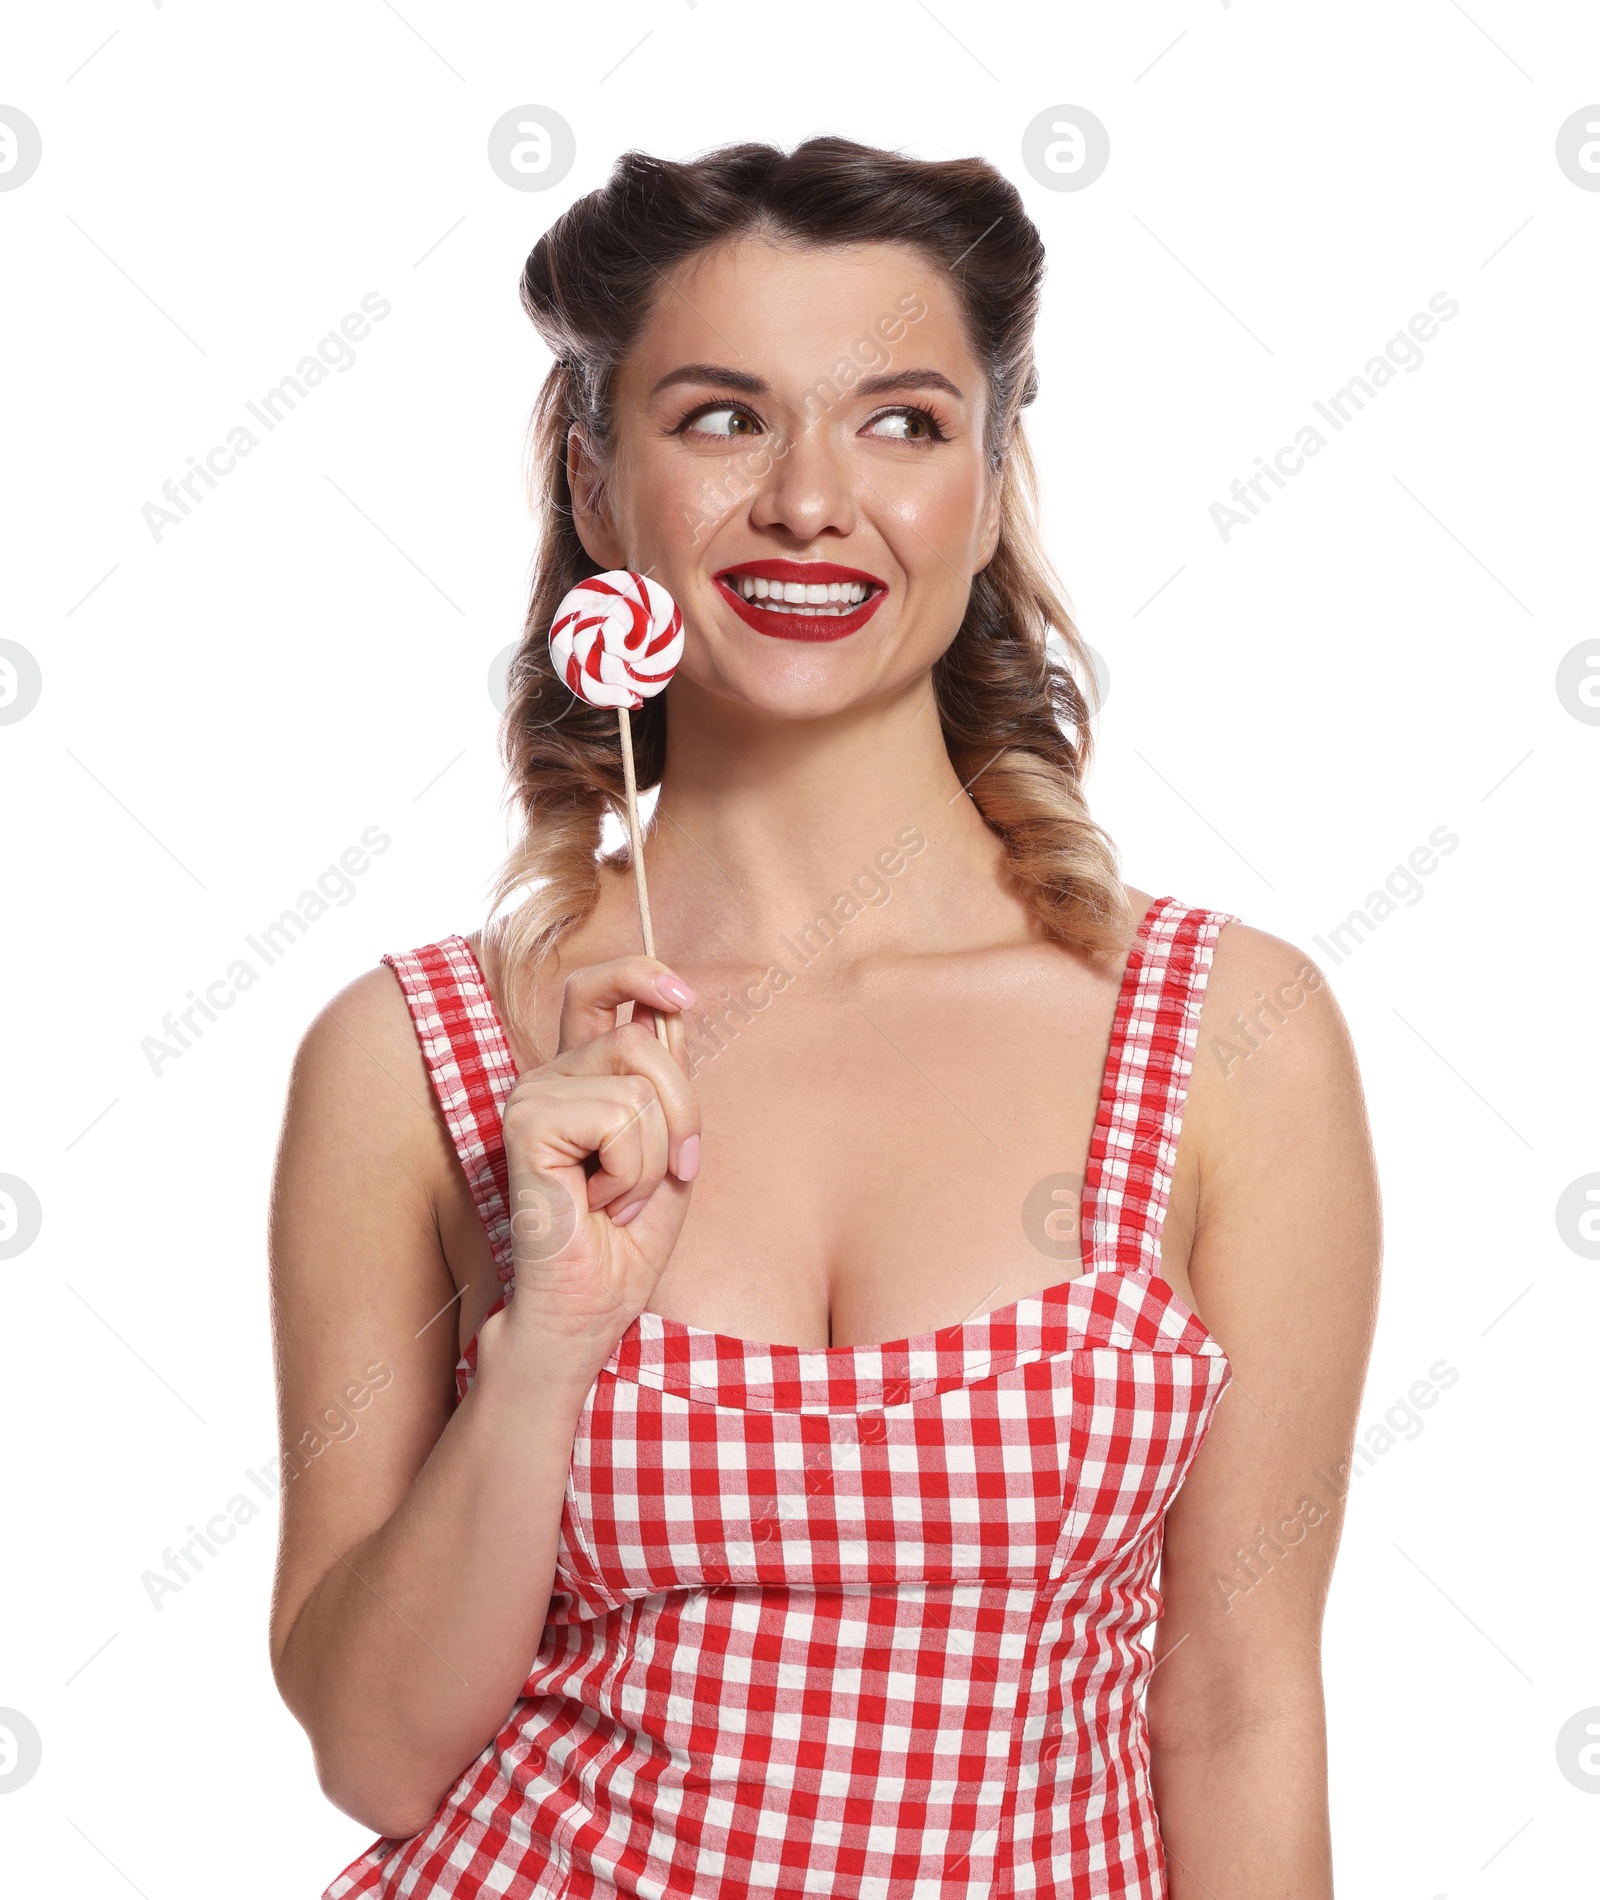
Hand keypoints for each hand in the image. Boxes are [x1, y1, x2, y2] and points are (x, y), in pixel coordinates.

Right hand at [490, 956, 700, 1383]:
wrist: (588, 1310)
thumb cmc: (625, 1242)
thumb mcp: (667, 1147)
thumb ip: (666, 1081)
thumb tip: (669, 1008)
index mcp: (576, 1077)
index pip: (595, 989)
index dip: (639, 973)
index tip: (683, 996)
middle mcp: (547, 1078)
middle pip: (642, 1036)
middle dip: (683, 1109)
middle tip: (670, 1173)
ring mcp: (531, 1098)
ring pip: (640, 1084)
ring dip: (655, 1156)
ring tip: (620, 1198)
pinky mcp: (528, 1125)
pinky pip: (621, 1118)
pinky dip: (633, 1171)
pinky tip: (598, 1204)